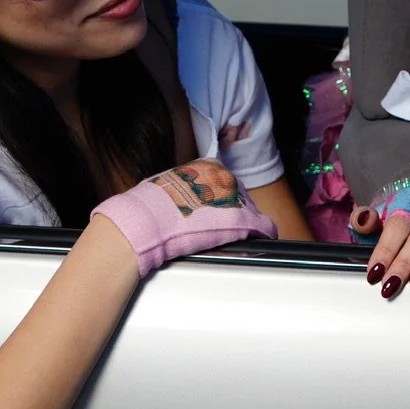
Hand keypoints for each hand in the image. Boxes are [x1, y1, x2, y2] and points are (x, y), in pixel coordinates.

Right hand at [90, 159, 277, 278]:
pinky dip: (264, 235)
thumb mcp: (167, 186)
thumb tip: (180, 199)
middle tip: (221, 230)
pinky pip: (264, 227)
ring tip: (233, 239)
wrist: (145, 222)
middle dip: (235, 213)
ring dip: (246, 227)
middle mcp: (225, 178)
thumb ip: (183, 188)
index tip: (216, 213)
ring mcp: (235, 199)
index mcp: (208, 166)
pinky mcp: (242, 221)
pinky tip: (261, 241)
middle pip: (241, 198)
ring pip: (253, 212)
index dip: (222, 202)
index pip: (226, 184)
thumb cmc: (149, 208)